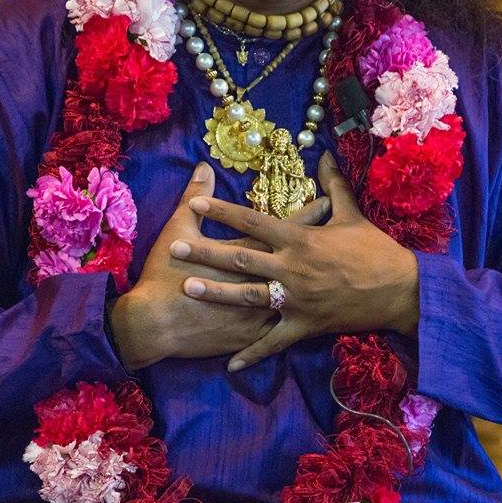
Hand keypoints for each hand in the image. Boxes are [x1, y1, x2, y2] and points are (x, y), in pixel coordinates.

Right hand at [109, 163, 329, 370]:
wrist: (156, 324)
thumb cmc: (164, 274)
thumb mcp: (178, 229)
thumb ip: (194, 196)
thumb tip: (204, 168)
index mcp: (246, 252)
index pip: (283, 229)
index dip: (307, 215)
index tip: (327, 203)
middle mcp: (260, 280)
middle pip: (298, 260)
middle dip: (322, 247)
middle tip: (345, 237)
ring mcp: (259, 310)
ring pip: (296, 298)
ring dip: (316, 288)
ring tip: (336, 277)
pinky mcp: (251, 334)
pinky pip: (280, 334)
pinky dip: (294, 327)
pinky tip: (313, 323)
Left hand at [169, 152, 419, 371]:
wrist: (400, 290)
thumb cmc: (375, 251)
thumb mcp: (353, 215)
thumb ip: (334, 186)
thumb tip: (326, 154)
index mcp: (299, 239)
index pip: (252, 221)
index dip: (222, 211)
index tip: (195, 202)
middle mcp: (291, 267)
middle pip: (240, 257)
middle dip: (206, 252)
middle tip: (176, 247)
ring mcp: (295, 299)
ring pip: (248, 296)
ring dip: (217, 293)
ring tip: (188, 288)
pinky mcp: (304, 326)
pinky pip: (273, 342)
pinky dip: (252, 354)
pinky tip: (229, 365)